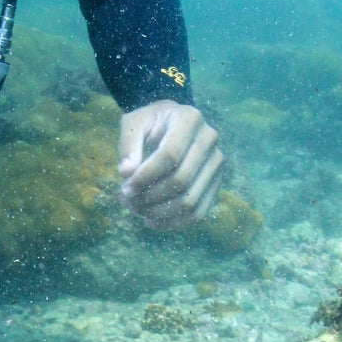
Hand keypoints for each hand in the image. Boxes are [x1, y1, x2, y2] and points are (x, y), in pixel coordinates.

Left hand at [117, 99, 224, 229]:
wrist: (174, 122)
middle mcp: (209, 140)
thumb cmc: (152, 122)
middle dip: (150, 197)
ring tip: (137, 211)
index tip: (125, 188)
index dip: (146, 176)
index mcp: (190, 119)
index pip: (170, 155)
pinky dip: (174, 223)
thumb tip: (126, 173)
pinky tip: (151, 222)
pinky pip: (198, 212)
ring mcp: (217, 163)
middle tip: (128, 202)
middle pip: (181, 180)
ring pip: (190, 200)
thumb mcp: (135, 123)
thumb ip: (128, 144)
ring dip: (160, 213)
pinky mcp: (216, 182)